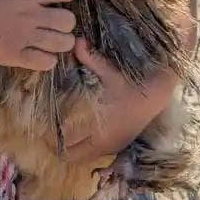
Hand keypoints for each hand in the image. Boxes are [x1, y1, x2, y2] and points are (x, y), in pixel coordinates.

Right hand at [0, 0, 76, 70]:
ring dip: (61, 42)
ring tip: (50, 41)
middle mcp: (32, 16)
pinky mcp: (18, 57)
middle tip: (52, 24)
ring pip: (65, 43)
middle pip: (69, 21)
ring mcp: (26, 38)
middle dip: (64, 22)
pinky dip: (47, 60)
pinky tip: (38, 55)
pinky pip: (48, 62)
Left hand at [60, 38, 181, 160]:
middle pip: (71, 155)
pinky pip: (94, 155)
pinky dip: (85, 149)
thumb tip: (75, 42)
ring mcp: (111, 147)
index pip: (67, 144)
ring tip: (62, 136)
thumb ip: (91, 59)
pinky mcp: (118, 147)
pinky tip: (81, 136)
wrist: (157, 97)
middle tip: (48, 134)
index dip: (52, 139)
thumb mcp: (111, 72)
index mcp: (97, 127)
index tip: (43, 130)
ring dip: (72, 150)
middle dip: (58, 147)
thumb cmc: (132, 85)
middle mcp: (102, 142)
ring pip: (82, 157)